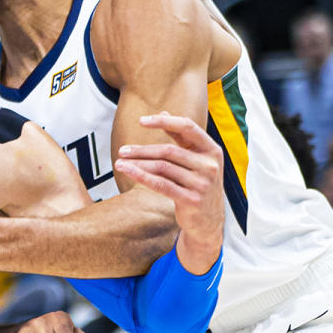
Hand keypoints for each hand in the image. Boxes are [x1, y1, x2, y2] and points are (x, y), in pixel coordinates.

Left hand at [115, 113, 223, 272]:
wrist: (208, 220)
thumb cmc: (198, 183)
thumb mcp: (196, 159)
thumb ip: (181, 137)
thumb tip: (164, 112)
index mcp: (212, 150)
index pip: (187, 127)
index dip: (164, 122)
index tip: (141, 121)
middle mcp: (210, 165)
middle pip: (168, 150)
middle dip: (142, 150)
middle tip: (122, 151)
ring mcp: (202, 183)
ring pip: (162, 168)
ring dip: (137, 164)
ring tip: (120, 163)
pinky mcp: (191, 199)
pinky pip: (161, 184)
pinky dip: (141, 176)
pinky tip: (128, 171)